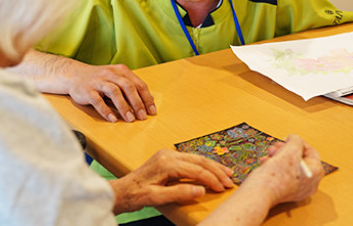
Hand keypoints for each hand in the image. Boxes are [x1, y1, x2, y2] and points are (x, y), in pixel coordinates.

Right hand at [10, 50, 156, 122]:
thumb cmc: (98, 79)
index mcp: (120, 71)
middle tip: (142, 116)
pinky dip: (106, 110)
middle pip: (128, 87)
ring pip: (114, 92)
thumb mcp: (115, 79)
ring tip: (130, 119)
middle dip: (137, 103)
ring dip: (124, 107)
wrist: (74, 75)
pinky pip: (98, 100)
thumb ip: (129, 87)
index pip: (138, 84)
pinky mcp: (87, 90)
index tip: (152, 111)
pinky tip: (112, 119)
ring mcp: (98, 81)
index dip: (146, 98)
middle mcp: (110, 73)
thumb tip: (147, 102)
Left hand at [110, 149, 233, 213]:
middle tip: (231, 180)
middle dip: (216, 170)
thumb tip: (201, 190)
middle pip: (199, 160)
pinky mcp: (166, 158)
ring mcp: (167, 155)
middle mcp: (168, 155)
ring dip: (212, 166)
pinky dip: (202, 166)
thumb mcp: (157, 198)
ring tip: (227, 173)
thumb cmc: (136, 195)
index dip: (212, 180)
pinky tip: (210, 170)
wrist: (121, 191)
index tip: (224, 188)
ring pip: (196, 158)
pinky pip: (189, 160)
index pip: (196, 170)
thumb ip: (179, 193)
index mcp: (166, 162)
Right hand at [200, 135, 322, 225]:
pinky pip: (283, 175)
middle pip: (300, 159)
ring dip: (279, 156)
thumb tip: (294, 139)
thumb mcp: (290, 149)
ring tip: (269, 154)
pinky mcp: (286, 192)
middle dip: (286, 150)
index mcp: (315, 173)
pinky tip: (266, 162)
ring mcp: (298, 189)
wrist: (261, 191)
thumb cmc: (277, 173)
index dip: (299, 142)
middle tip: (276, 146)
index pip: (311, 152)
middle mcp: (310, 183)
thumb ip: (296, 140)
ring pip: (290, 166)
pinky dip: (275, 166)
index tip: (288, 139)